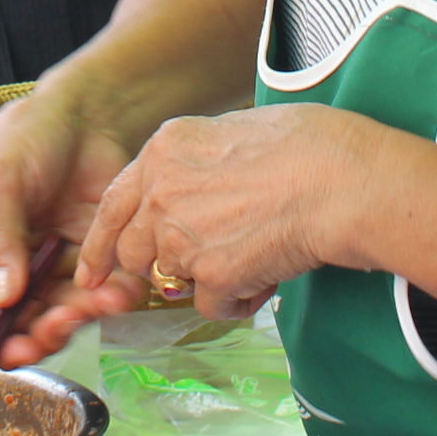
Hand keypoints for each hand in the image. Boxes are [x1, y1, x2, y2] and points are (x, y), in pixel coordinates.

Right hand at [0, 78, 143, 365]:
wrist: (86, 112)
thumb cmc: (27, 137)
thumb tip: (3, 298)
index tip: (19, 352)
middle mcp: (12, 269)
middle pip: (22, 326)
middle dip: (44, 332)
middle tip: (66, 320)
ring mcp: (52, 267)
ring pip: (63, 315)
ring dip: (82, 318)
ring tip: (103, 302)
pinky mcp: (91, 260)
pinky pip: (99, 295)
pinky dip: (111, 300)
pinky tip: (122, 291)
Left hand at [73, 105, 401, 326]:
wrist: (343, 181)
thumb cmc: (311, 146)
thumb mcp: (239, 128)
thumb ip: (202, 159)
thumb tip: (201, 180)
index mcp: (164, 149)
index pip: (114, 204)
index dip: (101, 243)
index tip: (93, 272)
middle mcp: (161, 192)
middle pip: (135, 252)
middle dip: (164, 265)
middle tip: (205, 264)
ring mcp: (181, 238)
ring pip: (173, 281)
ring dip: (206, 280)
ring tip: (255, 257)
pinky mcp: (211, 277)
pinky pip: (211, 307)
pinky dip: (238, 302)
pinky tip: (268, 278)